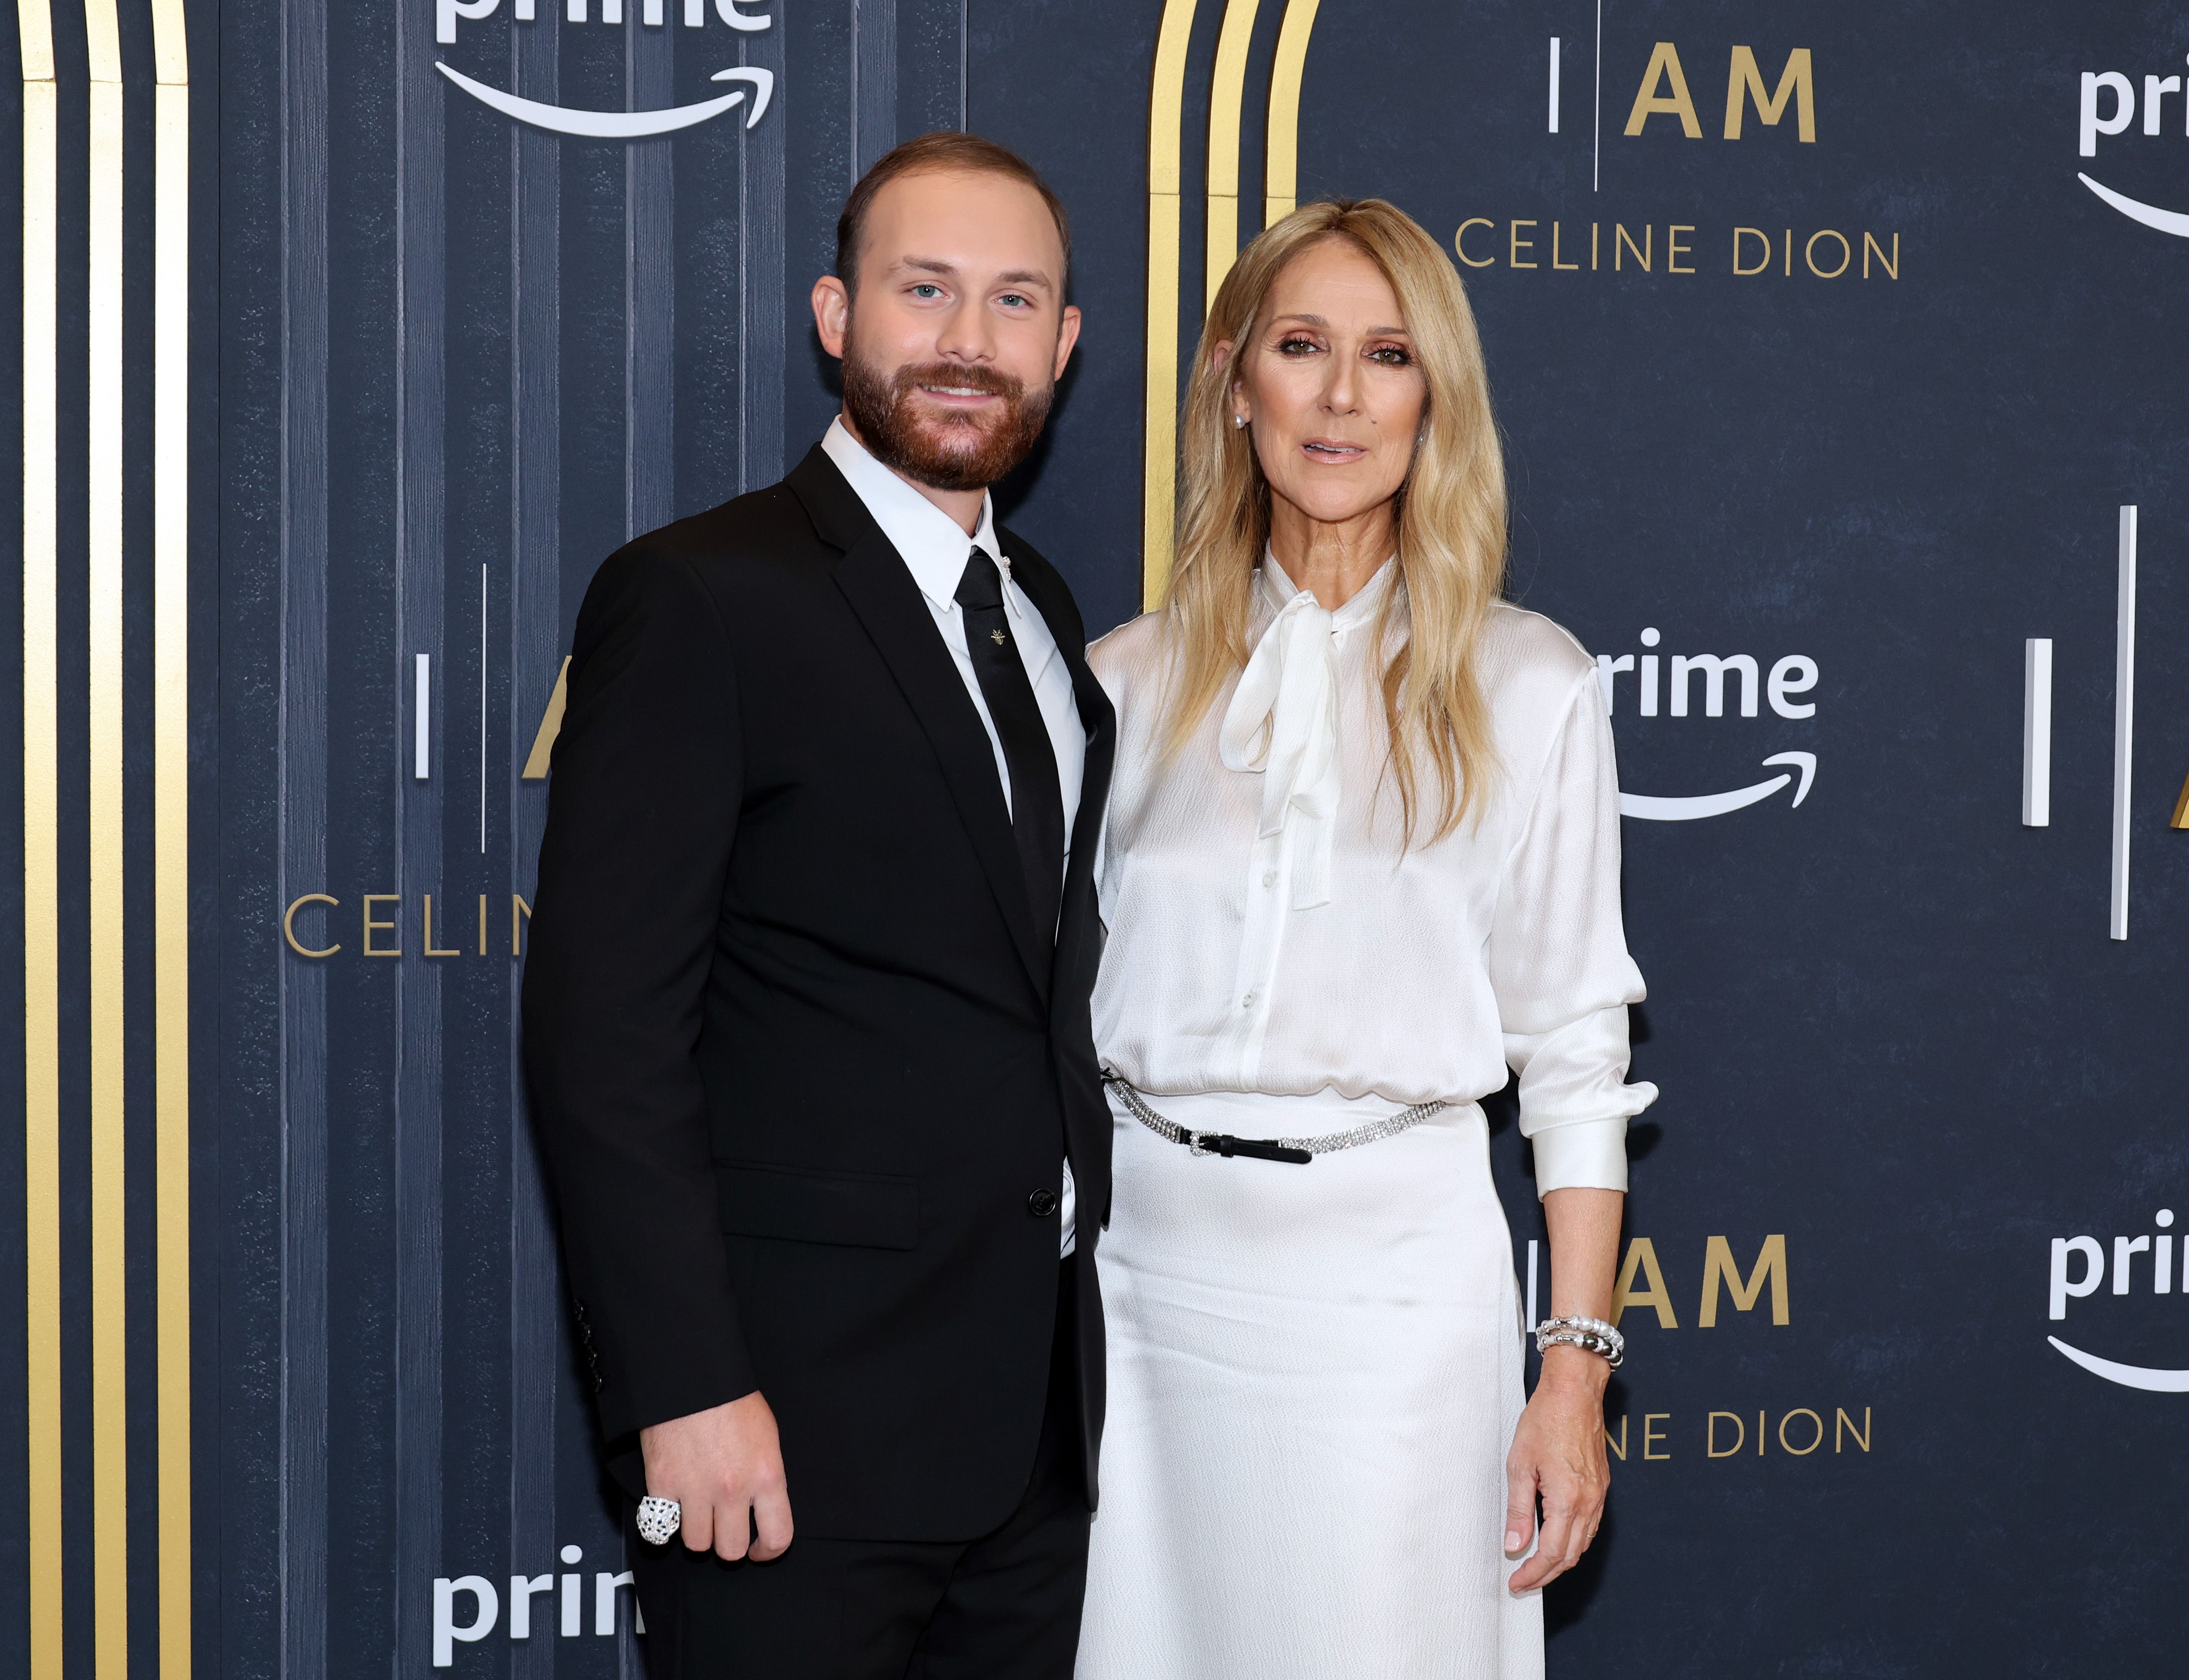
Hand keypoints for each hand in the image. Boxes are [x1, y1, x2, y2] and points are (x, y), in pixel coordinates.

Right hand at [639, 1392, 793, 1561]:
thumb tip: (763, 1507)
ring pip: (697, 1544)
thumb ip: (766, 1476)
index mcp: (766, 1475)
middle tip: (724, 1526)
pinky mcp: (661, 1485)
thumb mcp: (767, 1436)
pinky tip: (673, 1506)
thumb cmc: (731, 1400)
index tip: (760, 1549)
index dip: (769, 1551)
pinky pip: (661, 1530)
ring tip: (698, 1510)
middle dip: (728, 1542)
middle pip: (731, 1550)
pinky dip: (665, 1524)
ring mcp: (695, 1490)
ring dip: (698, 1531)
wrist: (691, 1376)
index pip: (777, 1536)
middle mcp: (732, 1489)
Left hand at [1503, 1347, 1609, 1593]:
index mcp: (1568, 1499)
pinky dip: (1573, 1541)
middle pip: (1570, 1555)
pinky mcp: (1601, 1486)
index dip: (1533, 1574)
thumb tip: (1514, 1546)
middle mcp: (1589, 1502)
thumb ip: (1519, 1510)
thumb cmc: (1545, 1420)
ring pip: (1583, 1543)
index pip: (1551, 1553)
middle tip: (1524, 1582)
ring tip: (1536, 1567)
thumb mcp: (1520, 1465)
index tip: (1516, 1583)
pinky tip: (1556, 1540)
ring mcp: (1598, 1495)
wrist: (1574, 1392)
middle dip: (1546, 1574)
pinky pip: (1590, 1526)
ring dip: (1561, 1561)